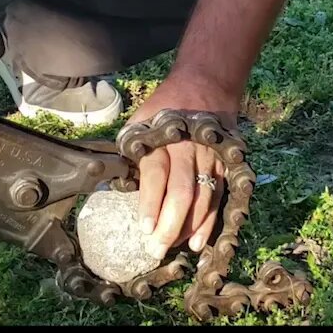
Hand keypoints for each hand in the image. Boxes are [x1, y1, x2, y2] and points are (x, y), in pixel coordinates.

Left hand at [131, 72, 239, 259]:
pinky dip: (209, 221)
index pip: (156, 175)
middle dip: (170, 224)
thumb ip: (130, 150)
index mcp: (162, 139)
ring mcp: (210, 157)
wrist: (205, 85)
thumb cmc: (164, 110)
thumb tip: (108, 184)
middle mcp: (188, 149)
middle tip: (157, 248)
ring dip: (190, 227)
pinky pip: (218, 196)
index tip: (144, 228)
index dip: (150, 204)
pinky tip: (199, 241)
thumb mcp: (140, 122)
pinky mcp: (224, 164)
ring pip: (203, 197)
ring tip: (176, 247)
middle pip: (181, 191)